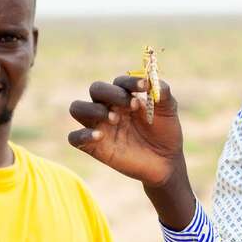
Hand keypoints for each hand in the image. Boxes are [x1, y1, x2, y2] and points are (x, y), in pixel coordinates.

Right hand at [68, 76, 183, 187]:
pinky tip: (100, 136)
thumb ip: (162, 91)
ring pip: (77, 108)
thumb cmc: (165, 132)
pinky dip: (82, 134)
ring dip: (93, 109)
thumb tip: (151, 79)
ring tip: (114, 119)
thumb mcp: (168, 109)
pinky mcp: (93, 146)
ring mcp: (99, 126)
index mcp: (125, 96)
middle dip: (112, 94)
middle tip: (132, 106)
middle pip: (95, 89)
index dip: (130, 82)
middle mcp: (108, 107)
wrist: (166, 161)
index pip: (119, 82)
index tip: (144, 88)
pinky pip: (74, 137)